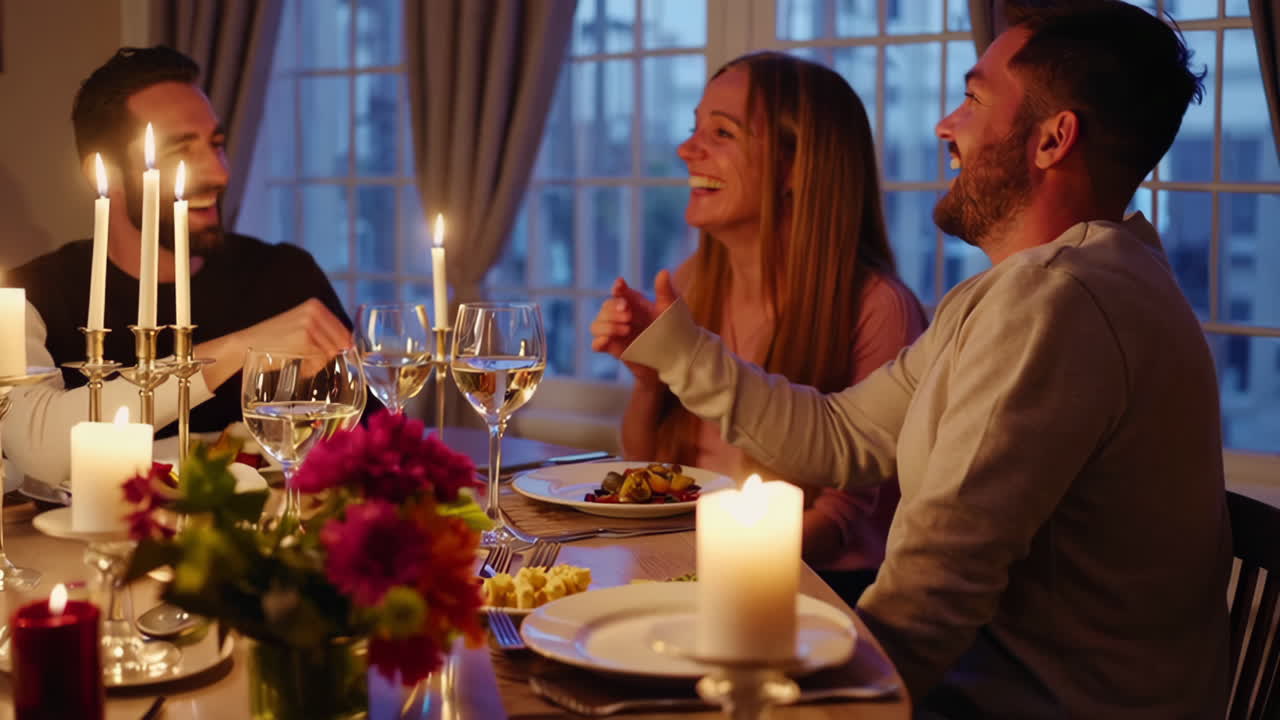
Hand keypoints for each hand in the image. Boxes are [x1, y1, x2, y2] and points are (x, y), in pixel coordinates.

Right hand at [196, 298, 352, 389]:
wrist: (247, 344)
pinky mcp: (303, 340)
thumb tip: (349, 345)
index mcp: (316, 306)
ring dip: (317, 363)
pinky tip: (296, 363)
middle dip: (327, 356)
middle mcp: (314, 312)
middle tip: (307, 357)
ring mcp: (309, 325)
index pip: (344, 331)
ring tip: (299, 359)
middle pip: (340, 343)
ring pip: (330, 353)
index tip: (334, 354)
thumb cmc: (275, 339)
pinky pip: (319, 361)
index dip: (342, 346)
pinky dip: (310, 368)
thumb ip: (323, 331)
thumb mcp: (300, 326)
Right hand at [590, 271, 678, 384]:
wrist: (676, 356)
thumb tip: (663, 272)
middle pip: (605, 307)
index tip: (620, 285)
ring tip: (626, 329)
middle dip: (613, 308)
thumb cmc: (672, 329)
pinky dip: (598, 341)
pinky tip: (607, 340)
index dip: (617, 287)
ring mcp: (616, 333)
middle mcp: (621, 316)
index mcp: (633, 303)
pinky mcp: (614, 349)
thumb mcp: (670, 309)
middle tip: (628, 314)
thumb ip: (665, 291)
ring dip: (607, 325)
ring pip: (596, 325)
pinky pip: (596, 344)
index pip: (619, 291)